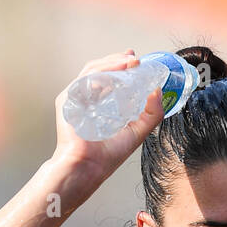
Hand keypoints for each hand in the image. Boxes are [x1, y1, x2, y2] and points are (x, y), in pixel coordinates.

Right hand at [53, 49, 165, 177]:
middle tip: (135, 59)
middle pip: (101, 69)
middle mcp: (88, 99)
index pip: (110, 78)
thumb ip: (151, 115)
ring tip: (128, 61)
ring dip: (112, 62)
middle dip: (119, 60)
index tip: (137, 61)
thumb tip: (158, 92)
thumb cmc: (106, 157)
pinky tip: (114, 70)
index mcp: (102, 105)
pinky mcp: (67, 100)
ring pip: (93, 70)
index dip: (123, 66)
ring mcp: (76, 98)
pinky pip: (84, 79)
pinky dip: (100, 72)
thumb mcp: (137, 133)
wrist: (88, 168)